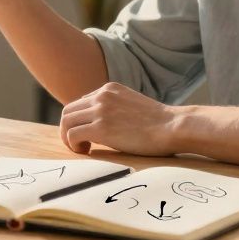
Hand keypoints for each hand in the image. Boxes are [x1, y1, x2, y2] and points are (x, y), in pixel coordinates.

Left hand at [59, 82, 182, 156]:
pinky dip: (73, 145)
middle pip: (68, 111)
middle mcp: (101, 95)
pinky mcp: (101, 127)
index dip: (80, 121)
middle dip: (68, 129)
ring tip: (82, 149)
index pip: (80, 103)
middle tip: (79, 144)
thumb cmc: (159, 123)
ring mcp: (100, 110)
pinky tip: (87, 151)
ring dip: (68, 138)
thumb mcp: (132, 105)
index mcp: (109, 88)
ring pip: (66, 122)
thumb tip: (103, 122)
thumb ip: (116, 107)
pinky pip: (72, 135)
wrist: (172, 127)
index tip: (87, 135)